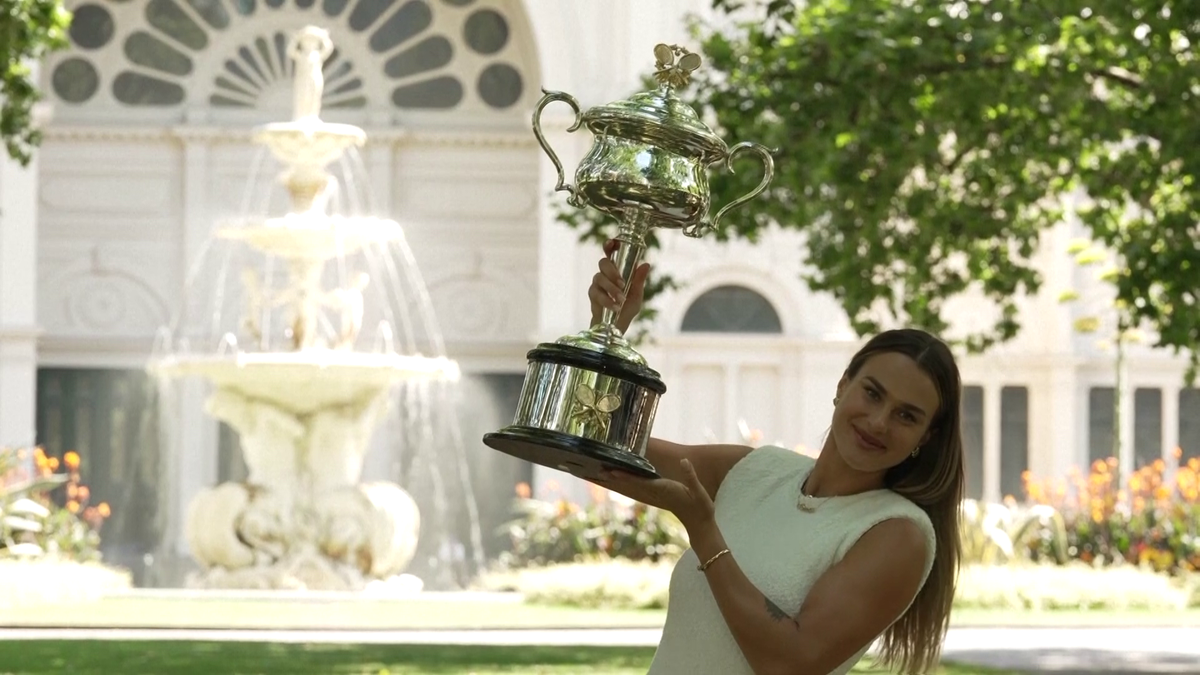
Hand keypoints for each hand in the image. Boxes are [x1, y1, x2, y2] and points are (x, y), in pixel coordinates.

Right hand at [588, 239, 650, 332]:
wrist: (617, 326)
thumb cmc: (627, 308)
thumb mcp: (637, 295)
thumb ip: (639, 280)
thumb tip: (646, 264)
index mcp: (617, 269)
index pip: (611, 253)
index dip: (609, 245)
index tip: (612, 243)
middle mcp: (606, 273)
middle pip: (603, 262)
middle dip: (612, 271)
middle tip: (622, 284)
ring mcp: (597, 283)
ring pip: (599, 277)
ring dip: (611, 288)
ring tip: (621, 300)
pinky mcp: (592, 294)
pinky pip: (596, 293)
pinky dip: (607, 300)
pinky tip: (615, 307)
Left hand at [593, 459, 715, 533]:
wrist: (699, 523)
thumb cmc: (701, 507)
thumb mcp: (700, 492)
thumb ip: (691, 477)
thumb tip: (685, 461)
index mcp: (663, 489)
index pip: (640, 482)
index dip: (625, 477)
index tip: (611, 471)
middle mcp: (654, 493)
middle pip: (628, 485)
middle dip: (611, 478)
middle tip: (593, 471)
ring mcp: (653, 495)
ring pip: (628, 487)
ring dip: (613, 481)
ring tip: (596, 473)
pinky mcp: (654, 495)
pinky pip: (634, 488)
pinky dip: (623, 482)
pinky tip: (615, 478)